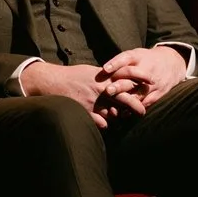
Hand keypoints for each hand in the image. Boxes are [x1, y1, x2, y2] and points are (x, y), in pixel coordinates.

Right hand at [18, 60, 136, 128]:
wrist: (52, 81)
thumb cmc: (72, 75)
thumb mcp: (91, 71)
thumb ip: (105, 77)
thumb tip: (117, 78)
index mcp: (104, 79)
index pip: (127, 83)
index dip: (138, 88)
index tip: (145, 93)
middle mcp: (101, 90)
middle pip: (125, 99)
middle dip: (135, 107)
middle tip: (141, 113)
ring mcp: (93, 102)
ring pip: (114, 114)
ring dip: (118, 118)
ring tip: (120, 120)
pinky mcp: (84, 111)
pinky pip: (101, 123)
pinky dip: (105, 125)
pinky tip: (105, 125)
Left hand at [98, 46, 189, 108]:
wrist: (172, 63)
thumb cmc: (145, 60)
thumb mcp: (135, 55)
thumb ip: (120, 62)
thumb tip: (100, 73)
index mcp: (139, 56)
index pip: (126, 58)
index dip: (115, 63)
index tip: (104, 69)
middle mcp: (147, 68)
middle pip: (133, 76)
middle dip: (120, 85)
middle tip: (108, 91)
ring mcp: (153, 82)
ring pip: (140, 91)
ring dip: (127, 100)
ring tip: (114, 106)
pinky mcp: (159, 92)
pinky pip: (147, 101)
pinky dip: (136, 108)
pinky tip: (125, 113)